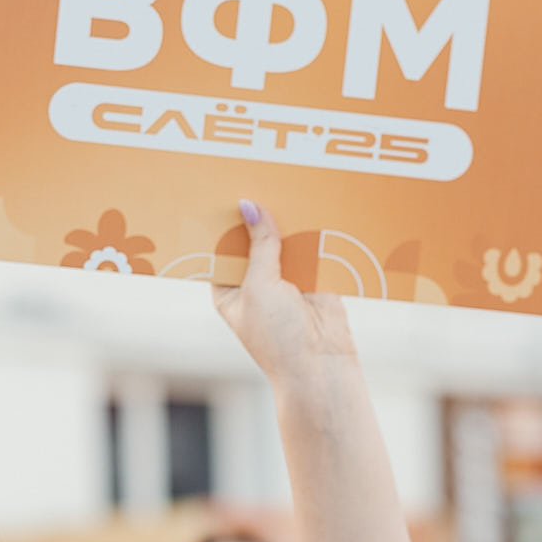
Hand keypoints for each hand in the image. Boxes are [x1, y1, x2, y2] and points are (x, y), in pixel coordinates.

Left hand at [213, 200, 356, 382]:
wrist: (322, 366)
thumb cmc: (278, 337)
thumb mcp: (259, 286)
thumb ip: (259, 245)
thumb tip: (250, 206)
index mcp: (228, 288)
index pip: (220, 247)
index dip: (221, 221)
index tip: (221, 188)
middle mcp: (254, 281)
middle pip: (252, 238)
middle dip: (255, 215)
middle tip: (253, 176)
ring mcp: (284, 278)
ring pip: (281, 239)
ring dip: (283, 219)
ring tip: (281, 182)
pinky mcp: (313, 276)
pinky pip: (308, 246)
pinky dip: (309, 229)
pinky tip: (307, 202)